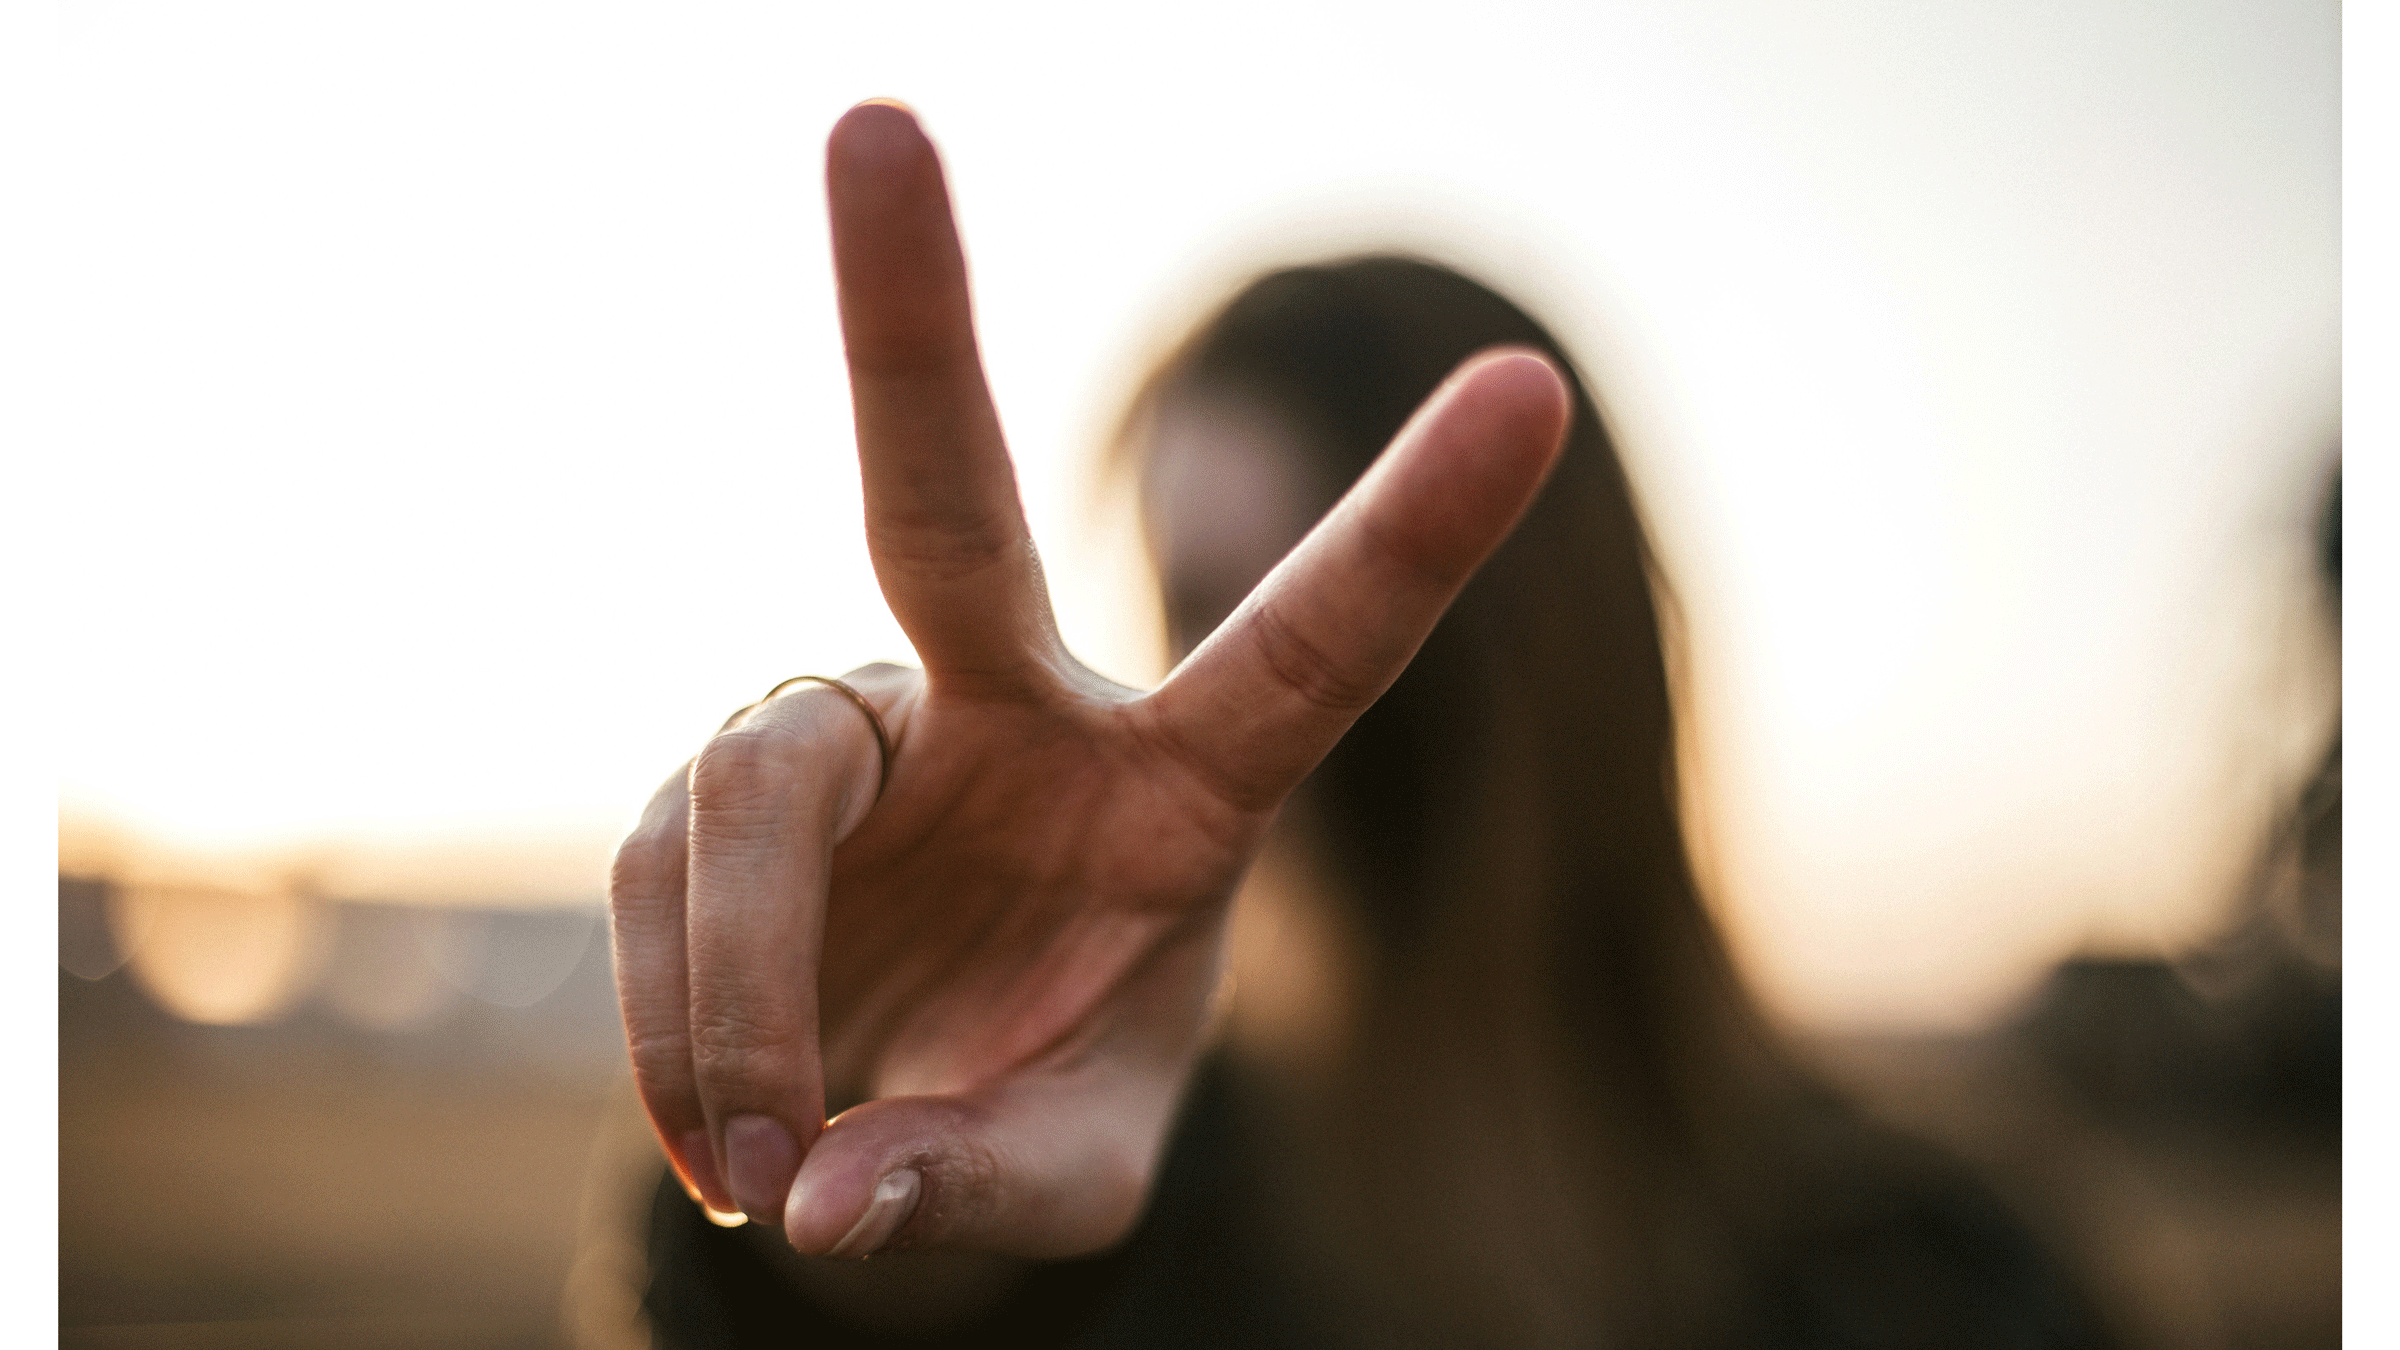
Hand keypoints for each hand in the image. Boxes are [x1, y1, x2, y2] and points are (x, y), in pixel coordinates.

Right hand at [608, 101, 1570, 1260]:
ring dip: (739, 1003)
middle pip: (939, 494)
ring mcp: (846, 729)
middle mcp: (1006, 705)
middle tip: (868, 119)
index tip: (1533, 388)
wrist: (883, 1138)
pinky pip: (659, 883)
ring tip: (772, 1157)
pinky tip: (722, 1132)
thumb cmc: (1027, 1122)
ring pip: (749, 802)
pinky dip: (670, 1031)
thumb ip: (987, 1190)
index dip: (1412, 530)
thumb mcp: (1067, 1176)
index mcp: (1177, 789)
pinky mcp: (713, 787)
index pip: (1311, 650)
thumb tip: (842, 1206)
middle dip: (908, 312)